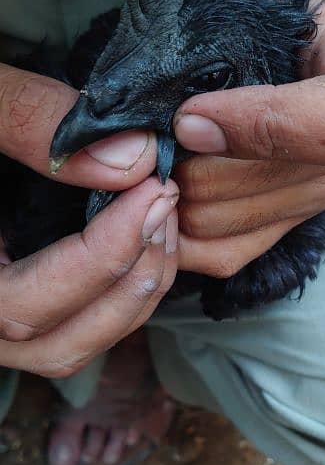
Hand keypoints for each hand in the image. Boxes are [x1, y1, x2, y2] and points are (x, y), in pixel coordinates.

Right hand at [0, 64, 178, 377]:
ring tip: (165, 214)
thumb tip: (133, 158)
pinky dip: (125, 289)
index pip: (19, 307)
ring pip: (75, 345)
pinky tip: (148, 233)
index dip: (97, 259)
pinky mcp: (18, 301)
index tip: (151, 192)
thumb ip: (25, 119)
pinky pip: (79, 324)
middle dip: (130, 280)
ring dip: (137, 291)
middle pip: (59, 345)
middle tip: (167, 201)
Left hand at [173, 0, 324, 277]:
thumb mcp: (230, 6)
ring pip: (226, 226)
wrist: (297, 46)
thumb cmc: (266, 14)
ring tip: (153, 154)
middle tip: (146, 134)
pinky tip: (160, 191)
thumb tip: (127, 153)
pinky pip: (221, 253)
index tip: (191, 115)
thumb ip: (178, 62)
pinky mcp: (289, 229)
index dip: (260, 125)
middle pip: (259, 188)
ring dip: (170, 194)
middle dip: (185, 163)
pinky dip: (175, 229)